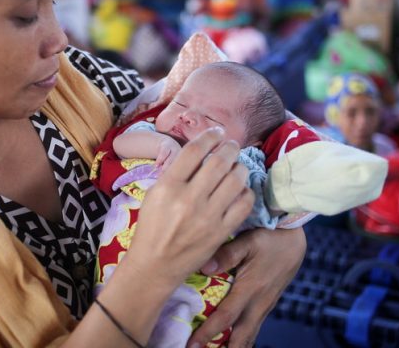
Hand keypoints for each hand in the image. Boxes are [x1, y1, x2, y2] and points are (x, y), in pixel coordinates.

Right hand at [128, 128, 254, 287]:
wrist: (155, 265)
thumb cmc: (151, 227)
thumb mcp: (154, 194)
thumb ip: (174, 173)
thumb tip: (198, 152)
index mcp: (168, 187)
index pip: (194, 151)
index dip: (208, 137)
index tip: (215, 133)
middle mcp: (189, 199)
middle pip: (218, 161)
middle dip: (229, 147)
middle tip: (231, 144)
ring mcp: (208, 216)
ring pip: (235, 180)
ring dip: (240, 166)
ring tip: (237, 165)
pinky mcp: (221, 232)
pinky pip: (243, 204)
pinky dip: (246, 191)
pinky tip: (241, 188)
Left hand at [188, 228, 306, 347]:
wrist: (293, 239)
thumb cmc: (268, 238)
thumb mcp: (248, 240)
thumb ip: (227, 254)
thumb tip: (204, 268)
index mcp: (251, 289)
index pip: (226, 317)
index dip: (208, 332)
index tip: (192, 343)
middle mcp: (259, 303)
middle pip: (240, 336)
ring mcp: (264, 306)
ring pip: (249, 335)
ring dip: (233, 346)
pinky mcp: (267, 304)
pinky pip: (253, 327)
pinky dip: (242, 338)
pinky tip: (230, 341)